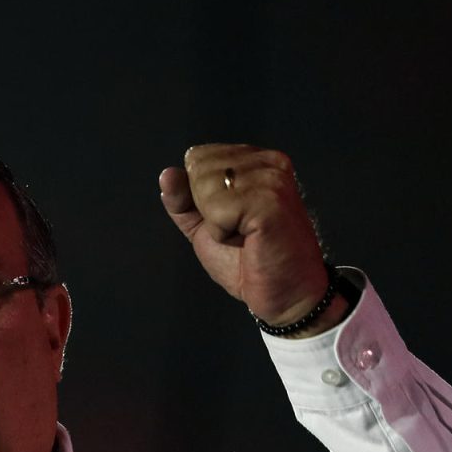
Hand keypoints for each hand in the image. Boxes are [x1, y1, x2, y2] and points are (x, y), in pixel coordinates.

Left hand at [160, 144, 344, 330]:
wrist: (284, 294)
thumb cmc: (249, 261)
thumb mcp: (205, 226)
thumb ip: (183, 200)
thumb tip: (167, 175)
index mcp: (254, 160)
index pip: (197, 157)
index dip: (199, 196)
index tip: (231, 218)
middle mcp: (267, 162)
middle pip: (198, 168)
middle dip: (207, 209)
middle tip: (240, 230)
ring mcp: (271, 178)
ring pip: (205, 186)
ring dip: (216, 222)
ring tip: (246, 235)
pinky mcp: (270, 200)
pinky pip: (217, 209)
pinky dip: (223, 233)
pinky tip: (249, 240)